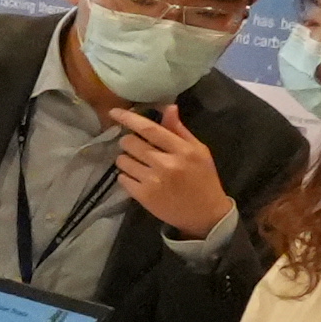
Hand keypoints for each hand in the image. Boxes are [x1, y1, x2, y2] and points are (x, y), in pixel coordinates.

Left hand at [101, 101, 236, 235]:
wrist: (206, 214)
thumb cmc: (203, 179)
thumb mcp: (198, 151)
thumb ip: (179, 130)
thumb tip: (167, 107)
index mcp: (182, 150)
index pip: (148, 128)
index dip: (128, 118)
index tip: (114, 112)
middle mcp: (166, 164)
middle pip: (130, 143)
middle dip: (129, 141)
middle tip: (137, 146)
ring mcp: (153, 181)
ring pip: (122, 160)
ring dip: (126, 159)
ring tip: (139, 164)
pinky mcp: (143, 197)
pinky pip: (122, 178)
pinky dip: (127, 176)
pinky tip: (139, 178)